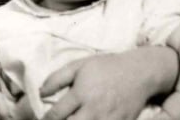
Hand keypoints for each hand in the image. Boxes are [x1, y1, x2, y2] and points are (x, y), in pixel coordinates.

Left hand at [39, 49, 175, 119]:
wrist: (139, 72)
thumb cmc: (106, 67)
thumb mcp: (79, 66)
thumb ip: (57, 79)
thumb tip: (40, 92)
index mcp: (81, 94)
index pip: (57, 114)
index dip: (46, 119)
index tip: (42, 119)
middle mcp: (94, 110)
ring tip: (73, 119)